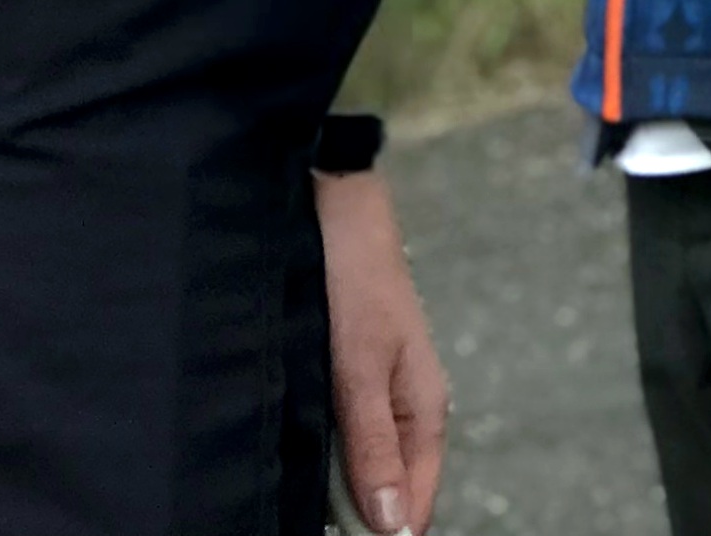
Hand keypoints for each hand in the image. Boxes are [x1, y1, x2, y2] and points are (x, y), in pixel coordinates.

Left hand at [318, 165, 447, 533]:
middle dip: (347, 507)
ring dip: (324, 475)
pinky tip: (285, 438)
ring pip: (352, 463)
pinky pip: (334, 432)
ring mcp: (374, 393)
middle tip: (297, 500)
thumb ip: (374, 446)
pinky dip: (311, 444)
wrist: (334, 207)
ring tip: (289, 468)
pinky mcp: (347, 377)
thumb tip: (394, 525)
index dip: (382, 533)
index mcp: (424, 411)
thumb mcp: (360, 368)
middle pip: (382, 489)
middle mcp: (403, 409)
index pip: (415, 506)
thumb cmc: (354, 279)